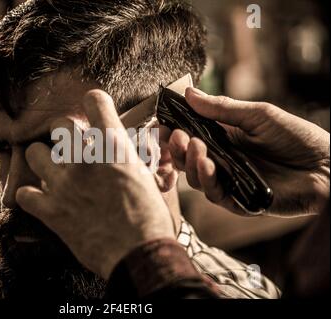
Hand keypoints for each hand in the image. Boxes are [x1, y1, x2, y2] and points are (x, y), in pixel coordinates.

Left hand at [16, 90, 174, 278]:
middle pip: (60, 125)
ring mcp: (63, 183)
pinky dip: (31, 196)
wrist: (140, 254)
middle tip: (71, 147)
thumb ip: (132, 158)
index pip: (95, 101)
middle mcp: (84, 158)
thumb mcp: (149, 178)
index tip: (94, 110)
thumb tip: (131, 148)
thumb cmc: (151, 218)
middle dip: (64, 133)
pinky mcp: (50, 210)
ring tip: (53, 172)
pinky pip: (24, 193)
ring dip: (43, 160)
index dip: (94, 102)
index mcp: (113, 147)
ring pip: (34, 153)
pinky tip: (41, 200)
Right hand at [169, 87, 329, 215]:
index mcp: (224, 138)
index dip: (172, 131)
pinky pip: (214, 193)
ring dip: (188, 162)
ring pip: (194, 176)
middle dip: (175, 147)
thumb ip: (222, 108)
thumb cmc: (297, 137)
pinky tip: (207, 164)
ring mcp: (229, 181)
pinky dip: (206, 179)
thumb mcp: (258, 116)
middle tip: (174, 136)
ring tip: (194, 146)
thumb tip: (189, 93)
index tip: (162, 123)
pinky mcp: (238, 201)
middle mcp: (222, 160)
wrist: (327, 166)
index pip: (189, 135)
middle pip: (186, 158)